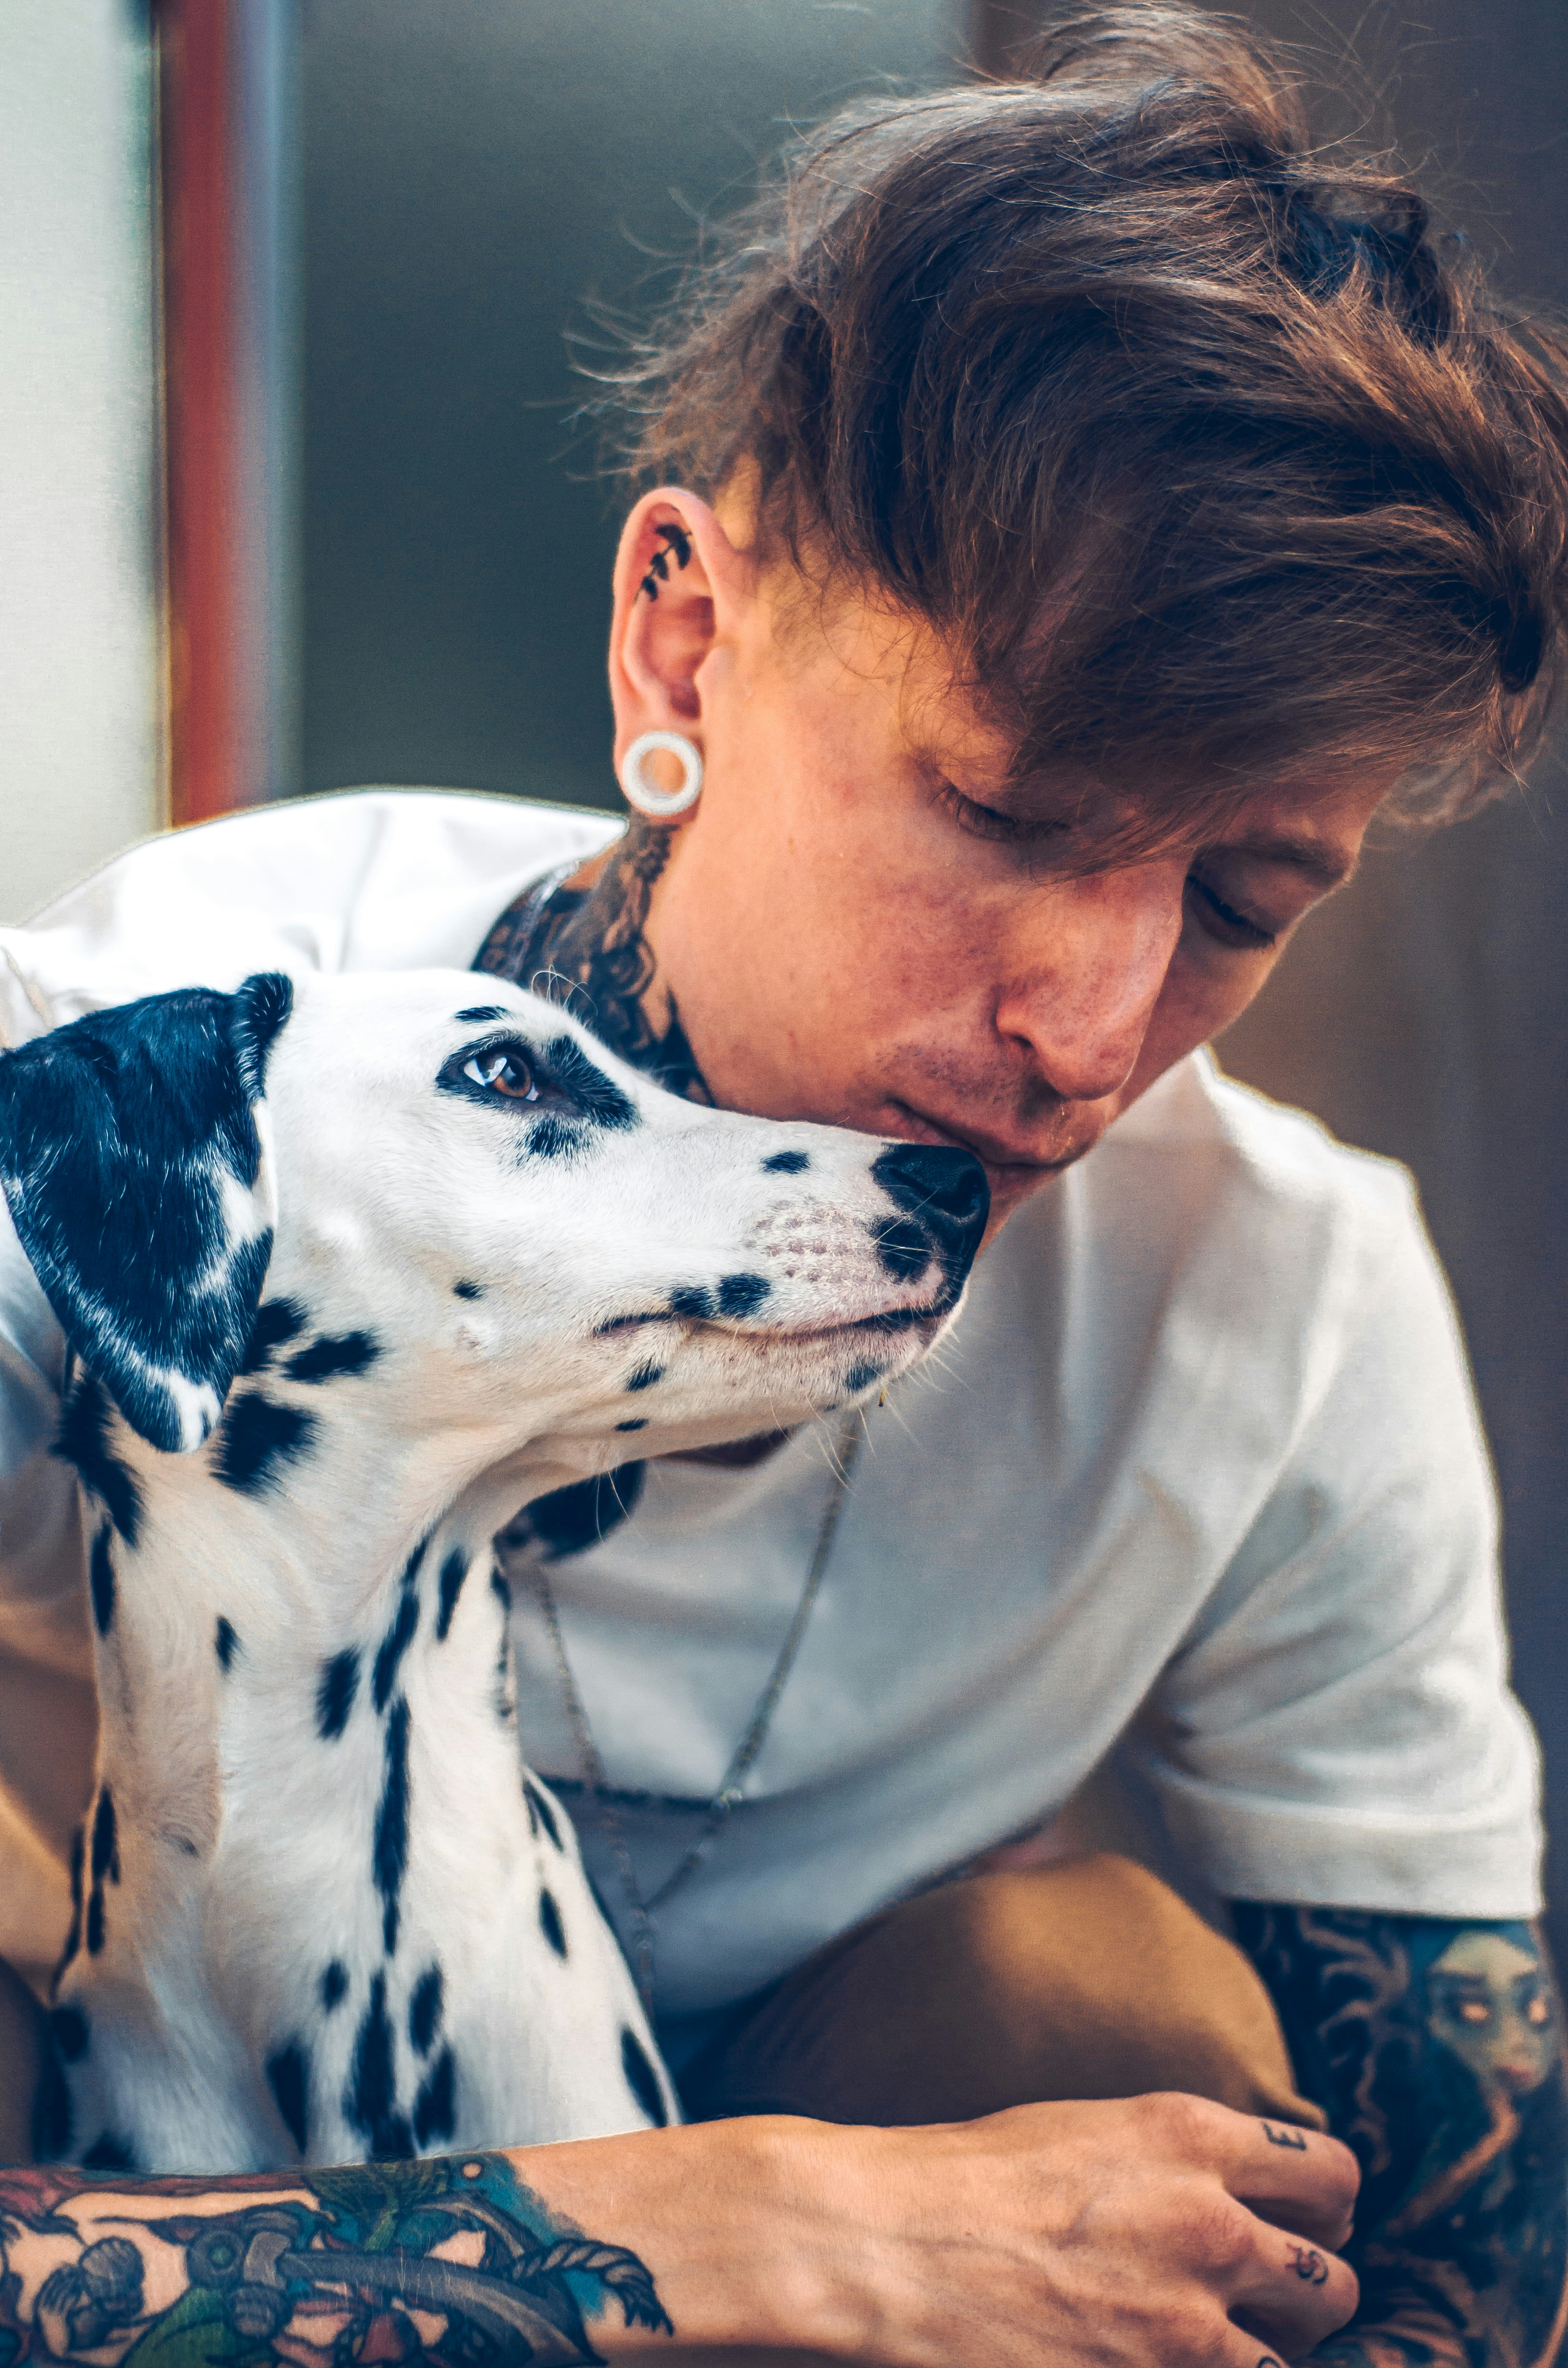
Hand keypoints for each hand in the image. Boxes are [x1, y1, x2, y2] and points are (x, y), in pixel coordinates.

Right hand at [817, 2093, 1359, 2367]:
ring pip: (1299, 2360)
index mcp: (1189, 2135)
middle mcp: (1206, 2223)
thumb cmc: (971, 2176)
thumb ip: (1181, 2159)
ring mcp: (1184, 2322)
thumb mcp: (1092, 2127)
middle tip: (1259, 2302)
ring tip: (1214, 2345)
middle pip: (1332, 2280)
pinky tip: (1172, 2361)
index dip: (1323, 2210)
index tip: (1298, 2226)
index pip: (1333, 2177)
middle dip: (1303, 2296)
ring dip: (1266, 2357)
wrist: (887, 2242)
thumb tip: (1244, 2194)